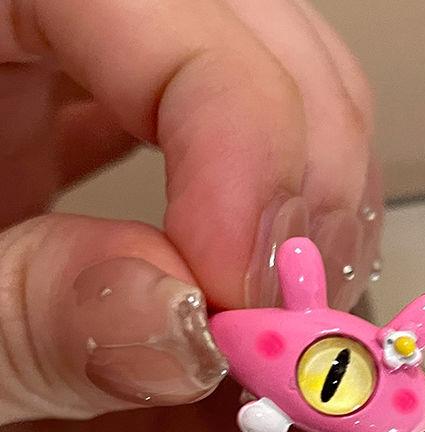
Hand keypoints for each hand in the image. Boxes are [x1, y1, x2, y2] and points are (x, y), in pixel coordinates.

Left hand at [0, 0, 383, 425]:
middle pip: (253, 28)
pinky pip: (231, 116)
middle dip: (307, 176)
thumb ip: (31, 316)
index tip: (250, 293)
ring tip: (293, 306)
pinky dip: (280, 202)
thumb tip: (188, 328)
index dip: (241, 138)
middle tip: (295, 314)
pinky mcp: (96, 104)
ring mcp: (84, 53)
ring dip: (314, 194)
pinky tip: (267, 273)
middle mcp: (46, 12)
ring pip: (273, 67)